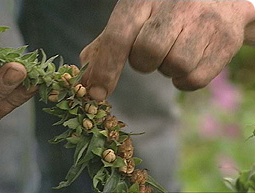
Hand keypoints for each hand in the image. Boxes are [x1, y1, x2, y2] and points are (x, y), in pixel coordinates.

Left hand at [80, 1, 254, 100]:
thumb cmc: (167, 10)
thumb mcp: (135, 16)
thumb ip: (108, 44)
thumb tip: (87, 79)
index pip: (118, 37)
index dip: (105, 69)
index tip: (97, 93)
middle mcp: (177, 4)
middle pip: (147, 54)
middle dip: (144, 62)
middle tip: (152, 50)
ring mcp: (206, 19)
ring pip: (175, 67)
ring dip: (168, 68)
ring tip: (175, 49)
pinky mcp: (228, 38)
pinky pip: (195, 78)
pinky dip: (186, 78)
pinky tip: (191, 58)